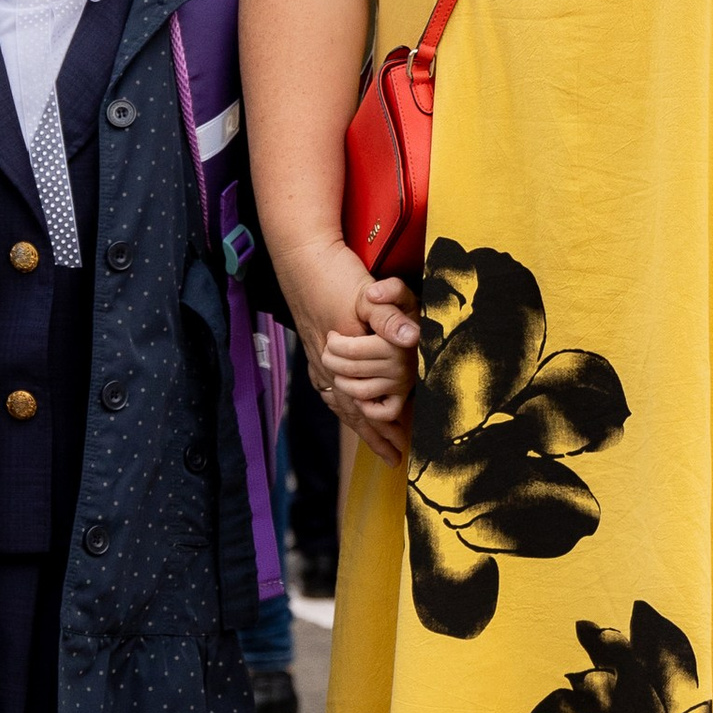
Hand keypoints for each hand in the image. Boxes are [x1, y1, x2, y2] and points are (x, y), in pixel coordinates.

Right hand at [288, 243, 419, 464]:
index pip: (362, 406)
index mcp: (343, 357)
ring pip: (335, 397)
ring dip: (354, 418)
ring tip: (368, 436)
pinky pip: (324, 382)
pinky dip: (336, 398)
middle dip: (370, 434)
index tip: (398, 453)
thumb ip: (390, 315)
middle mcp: (325, 362)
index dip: (380, 431)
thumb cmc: (335, 274)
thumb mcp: (367, 292)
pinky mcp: (311, 342)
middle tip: (389, 456)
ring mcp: (315, 353)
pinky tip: (338, 401)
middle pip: (349, 409)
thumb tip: (412, 337)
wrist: (301, 256)